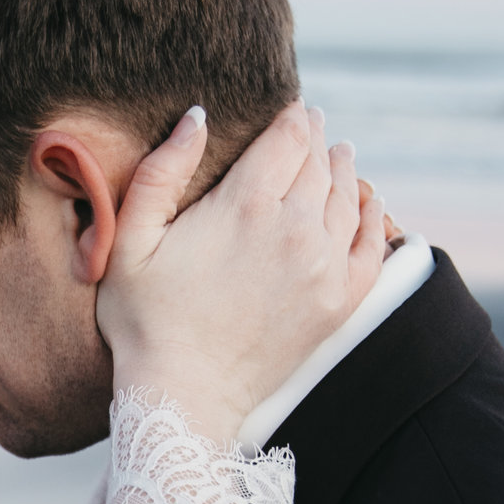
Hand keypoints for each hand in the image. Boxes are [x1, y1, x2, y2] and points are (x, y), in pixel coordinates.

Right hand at [97, 102, 388, 438]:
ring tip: (338, 154)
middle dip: (315, 139)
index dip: (293, 115)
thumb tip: (198, 116)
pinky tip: (368, 202)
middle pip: (319, 162)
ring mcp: (324, 267)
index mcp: (246, 204)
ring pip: (347, 196)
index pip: (288, 136)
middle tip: (312, 125)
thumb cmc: (146, 320)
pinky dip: (373, 216)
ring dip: (343, 169)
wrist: (184, 396)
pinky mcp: (338, 302)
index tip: (292, 106)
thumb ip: (162, 171)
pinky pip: (370, 244)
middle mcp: (296, 229)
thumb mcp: (130, 240)